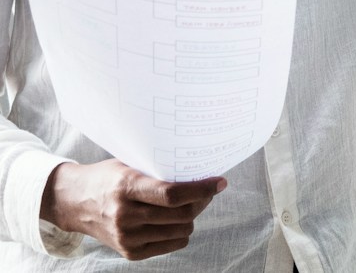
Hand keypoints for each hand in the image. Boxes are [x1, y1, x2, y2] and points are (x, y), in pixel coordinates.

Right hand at [40, 159, 225, 260]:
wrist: (75, 202)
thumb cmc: (109, 177)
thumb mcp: (130, 165)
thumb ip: (159, 170)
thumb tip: (200, 169)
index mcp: (127, 188)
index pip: (172, 194)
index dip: (201, 189)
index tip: (220, 182)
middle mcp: (125, 215)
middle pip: (181, 214)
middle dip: (202, 201)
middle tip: (207, 190)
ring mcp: (126, 237)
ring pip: (181, 231)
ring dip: (192, 217)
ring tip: (188, 204)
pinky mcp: (130, 252)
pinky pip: (172, 244)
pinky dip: (180, 232)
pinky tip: (174, 219)